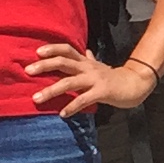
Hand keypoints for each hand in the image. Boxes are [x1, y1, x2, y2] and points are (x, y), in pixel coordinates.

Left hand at [25, 43, 155, 117]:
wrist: (136, 83)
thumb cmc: (115, 77)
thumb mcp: (100, 66)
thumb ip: (90, 59)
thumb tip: (85, 50)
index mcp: (86, 62)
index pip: (67, 50)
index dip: (52, 49)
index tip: (36, 52)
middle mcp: (88, 68)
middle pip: (63, 62)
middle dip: (44, 65)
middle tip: (28, 71)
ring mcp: (95, 79)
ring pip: (69, 82)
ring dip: (51, 90)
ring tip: (36, 98)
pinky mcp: (102, 92)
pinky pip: (84, 99)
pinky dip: (72, 106)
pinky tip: (63, 114)